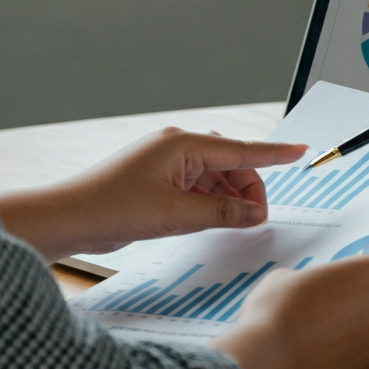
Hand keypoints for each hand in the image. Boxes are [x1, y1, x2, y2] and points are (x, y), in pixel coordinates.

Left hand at [0, 128, 306, 262]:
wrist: (68, 219)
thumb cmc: (112, 207)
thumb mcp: (177, 214)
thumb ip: (222, 214)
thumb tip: (254, 215)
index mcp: (182, 144)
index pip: (241, 148)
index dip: (274, 153)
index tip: (300, 150)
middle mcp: (176, 148)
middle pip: (230, 165)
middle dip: (248, 190)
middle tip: (257, 219)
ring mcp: (166, 165)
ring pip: (214, 179)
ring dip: (228, 200)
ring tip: (237, 225)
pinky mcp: (157, 182)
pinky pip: (197, 189)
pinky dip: (210, 204)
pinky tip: (214, 222)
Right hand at [213, 255, 368, 368]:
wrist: (271, 355)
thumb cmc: (280, 309)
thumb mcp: (291, 275)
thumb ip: (316, 278)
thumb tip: (312, 287)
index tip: (363, 277)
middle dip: (359, 303)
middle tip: (328, 305)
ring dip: (353, 330)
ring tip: (318, 332)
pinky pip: (360, 356)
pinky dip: (346, 354)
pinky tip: (319, 352)